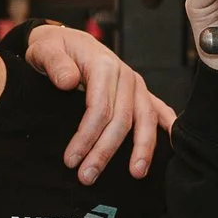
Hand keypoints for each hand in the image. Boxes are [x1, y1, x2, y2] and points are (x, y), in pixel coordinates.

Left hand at [22, 23, 174, 182]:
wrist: (66, 41)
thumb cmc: (54, 48)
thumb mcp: (44, 49)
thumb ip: (54, 63)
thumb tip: (68, 81)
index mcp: (103, 65)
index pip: (99, 108)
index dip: (86, 136)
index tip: (71, 160)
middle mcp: (125, 75)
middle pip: (121, 119)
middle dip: (105, 152)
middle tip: (87, 176)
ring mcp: (135, 85)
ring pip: (145, 119)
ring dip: (142, 148)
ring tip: (136, 173)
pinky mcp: (139, 92)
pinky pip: (159, 109)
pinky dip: (168, 126)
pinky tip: (172, 147)